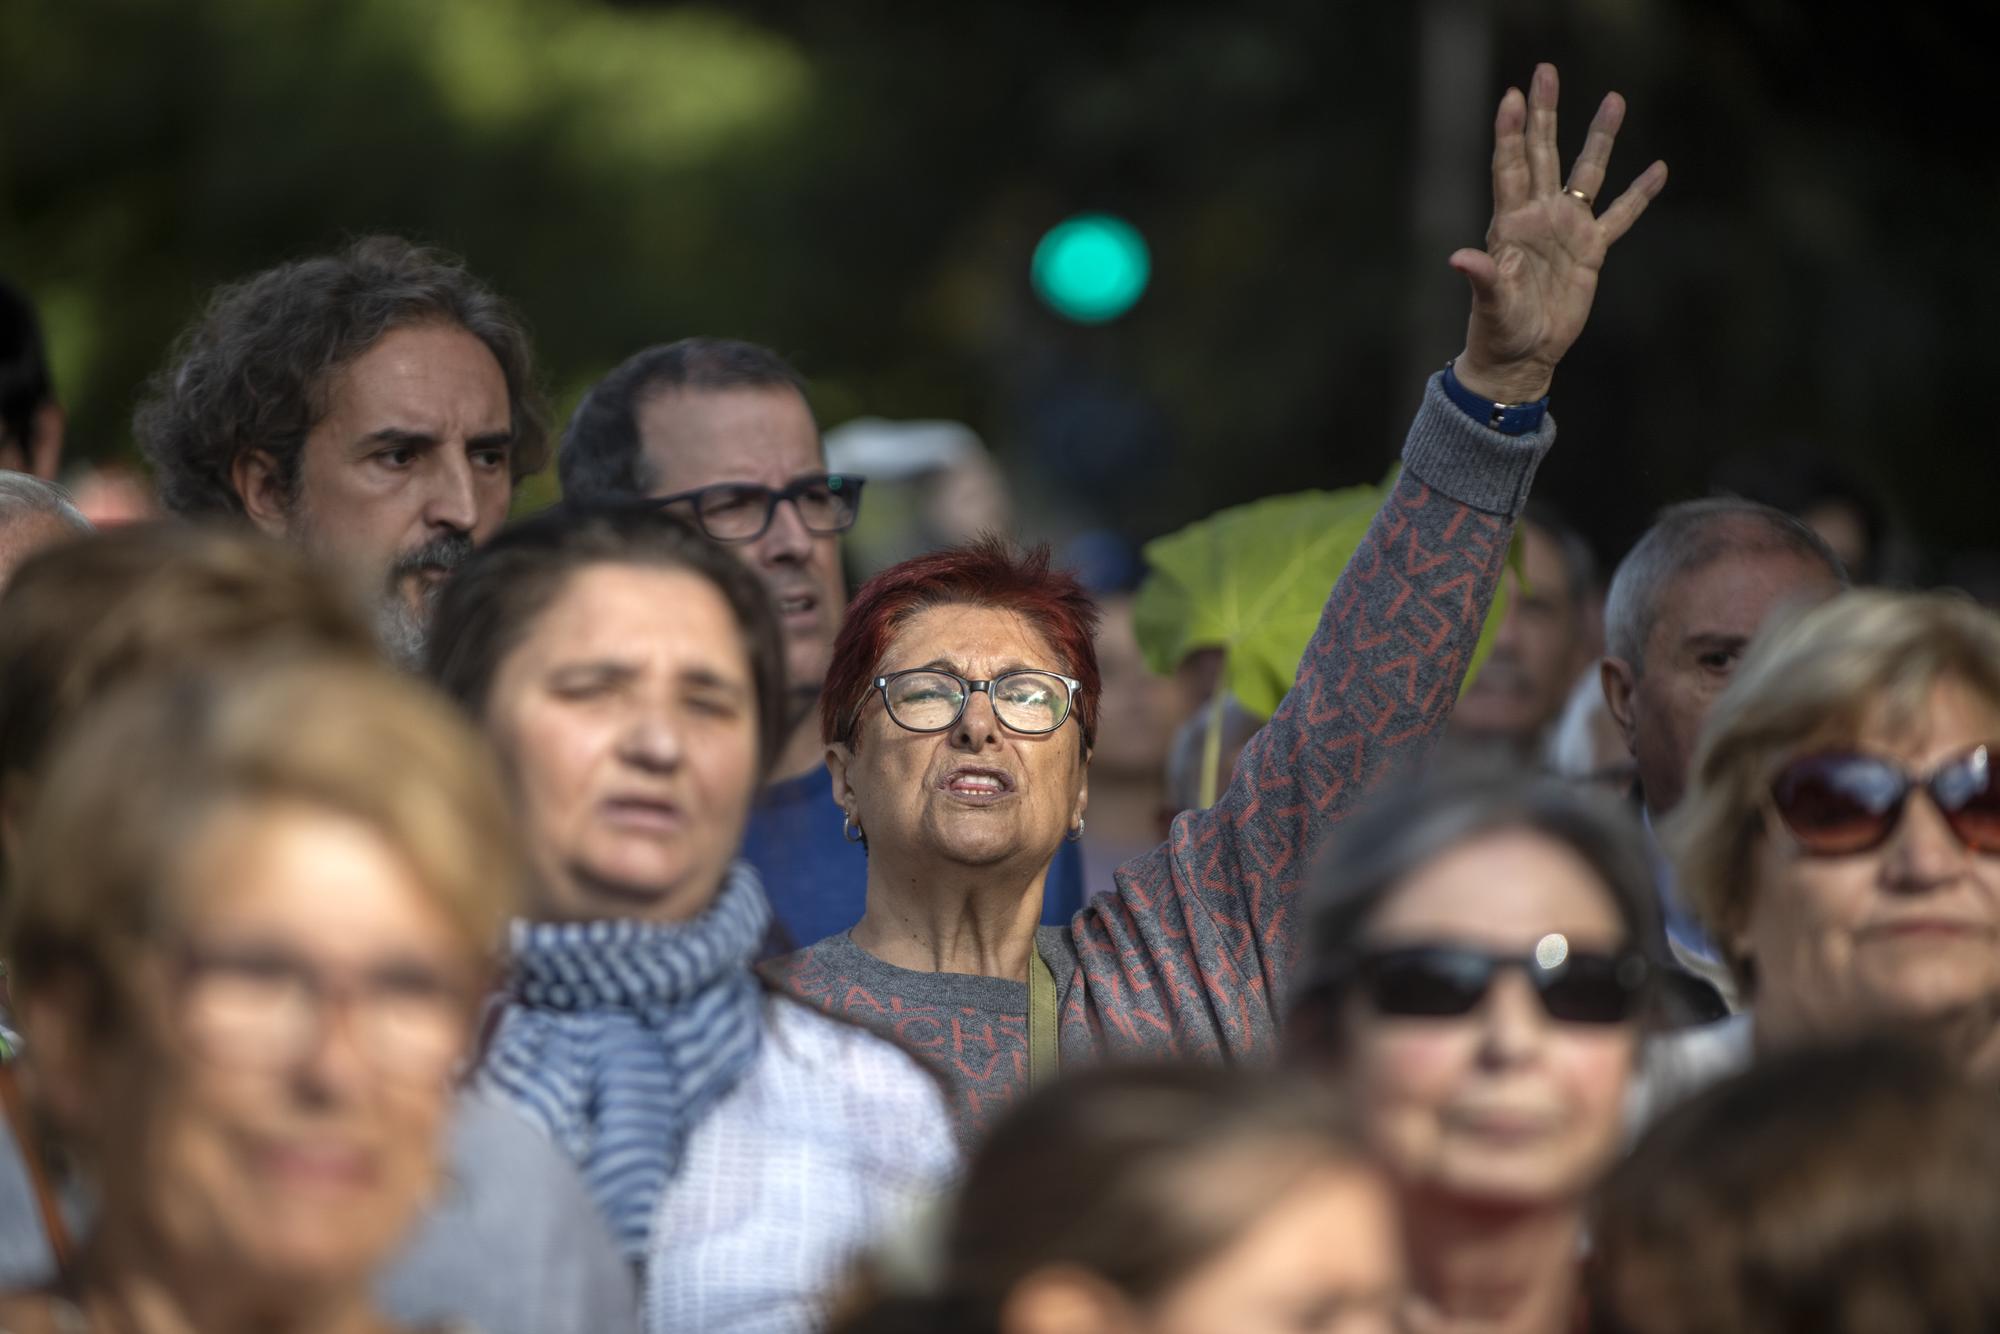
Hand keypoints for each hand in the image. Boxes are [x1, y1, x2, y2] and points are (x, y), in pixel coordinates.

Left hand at [1450, 63, 1667, 404]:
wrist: (1521, 356)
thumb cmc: (1497, 330)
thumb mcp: (1490, 304)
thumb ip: (1482, 278)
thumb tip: (1460, 258)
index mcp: (1511, 224)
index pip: (1511, 167)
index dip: (1511, 132)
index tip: (1513, 95)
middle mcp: (1539, 217)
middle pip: (1544, 154)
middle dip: (1546, 113)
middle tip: (1546, 71)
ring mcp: (1567, 230)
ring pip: (1587, 173)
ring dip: (1600, 137)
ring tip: (1616, 98)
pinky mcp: (1591, 251)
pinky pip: (1620, 216)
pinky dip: (1639, 194)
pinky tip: (1657, 169)